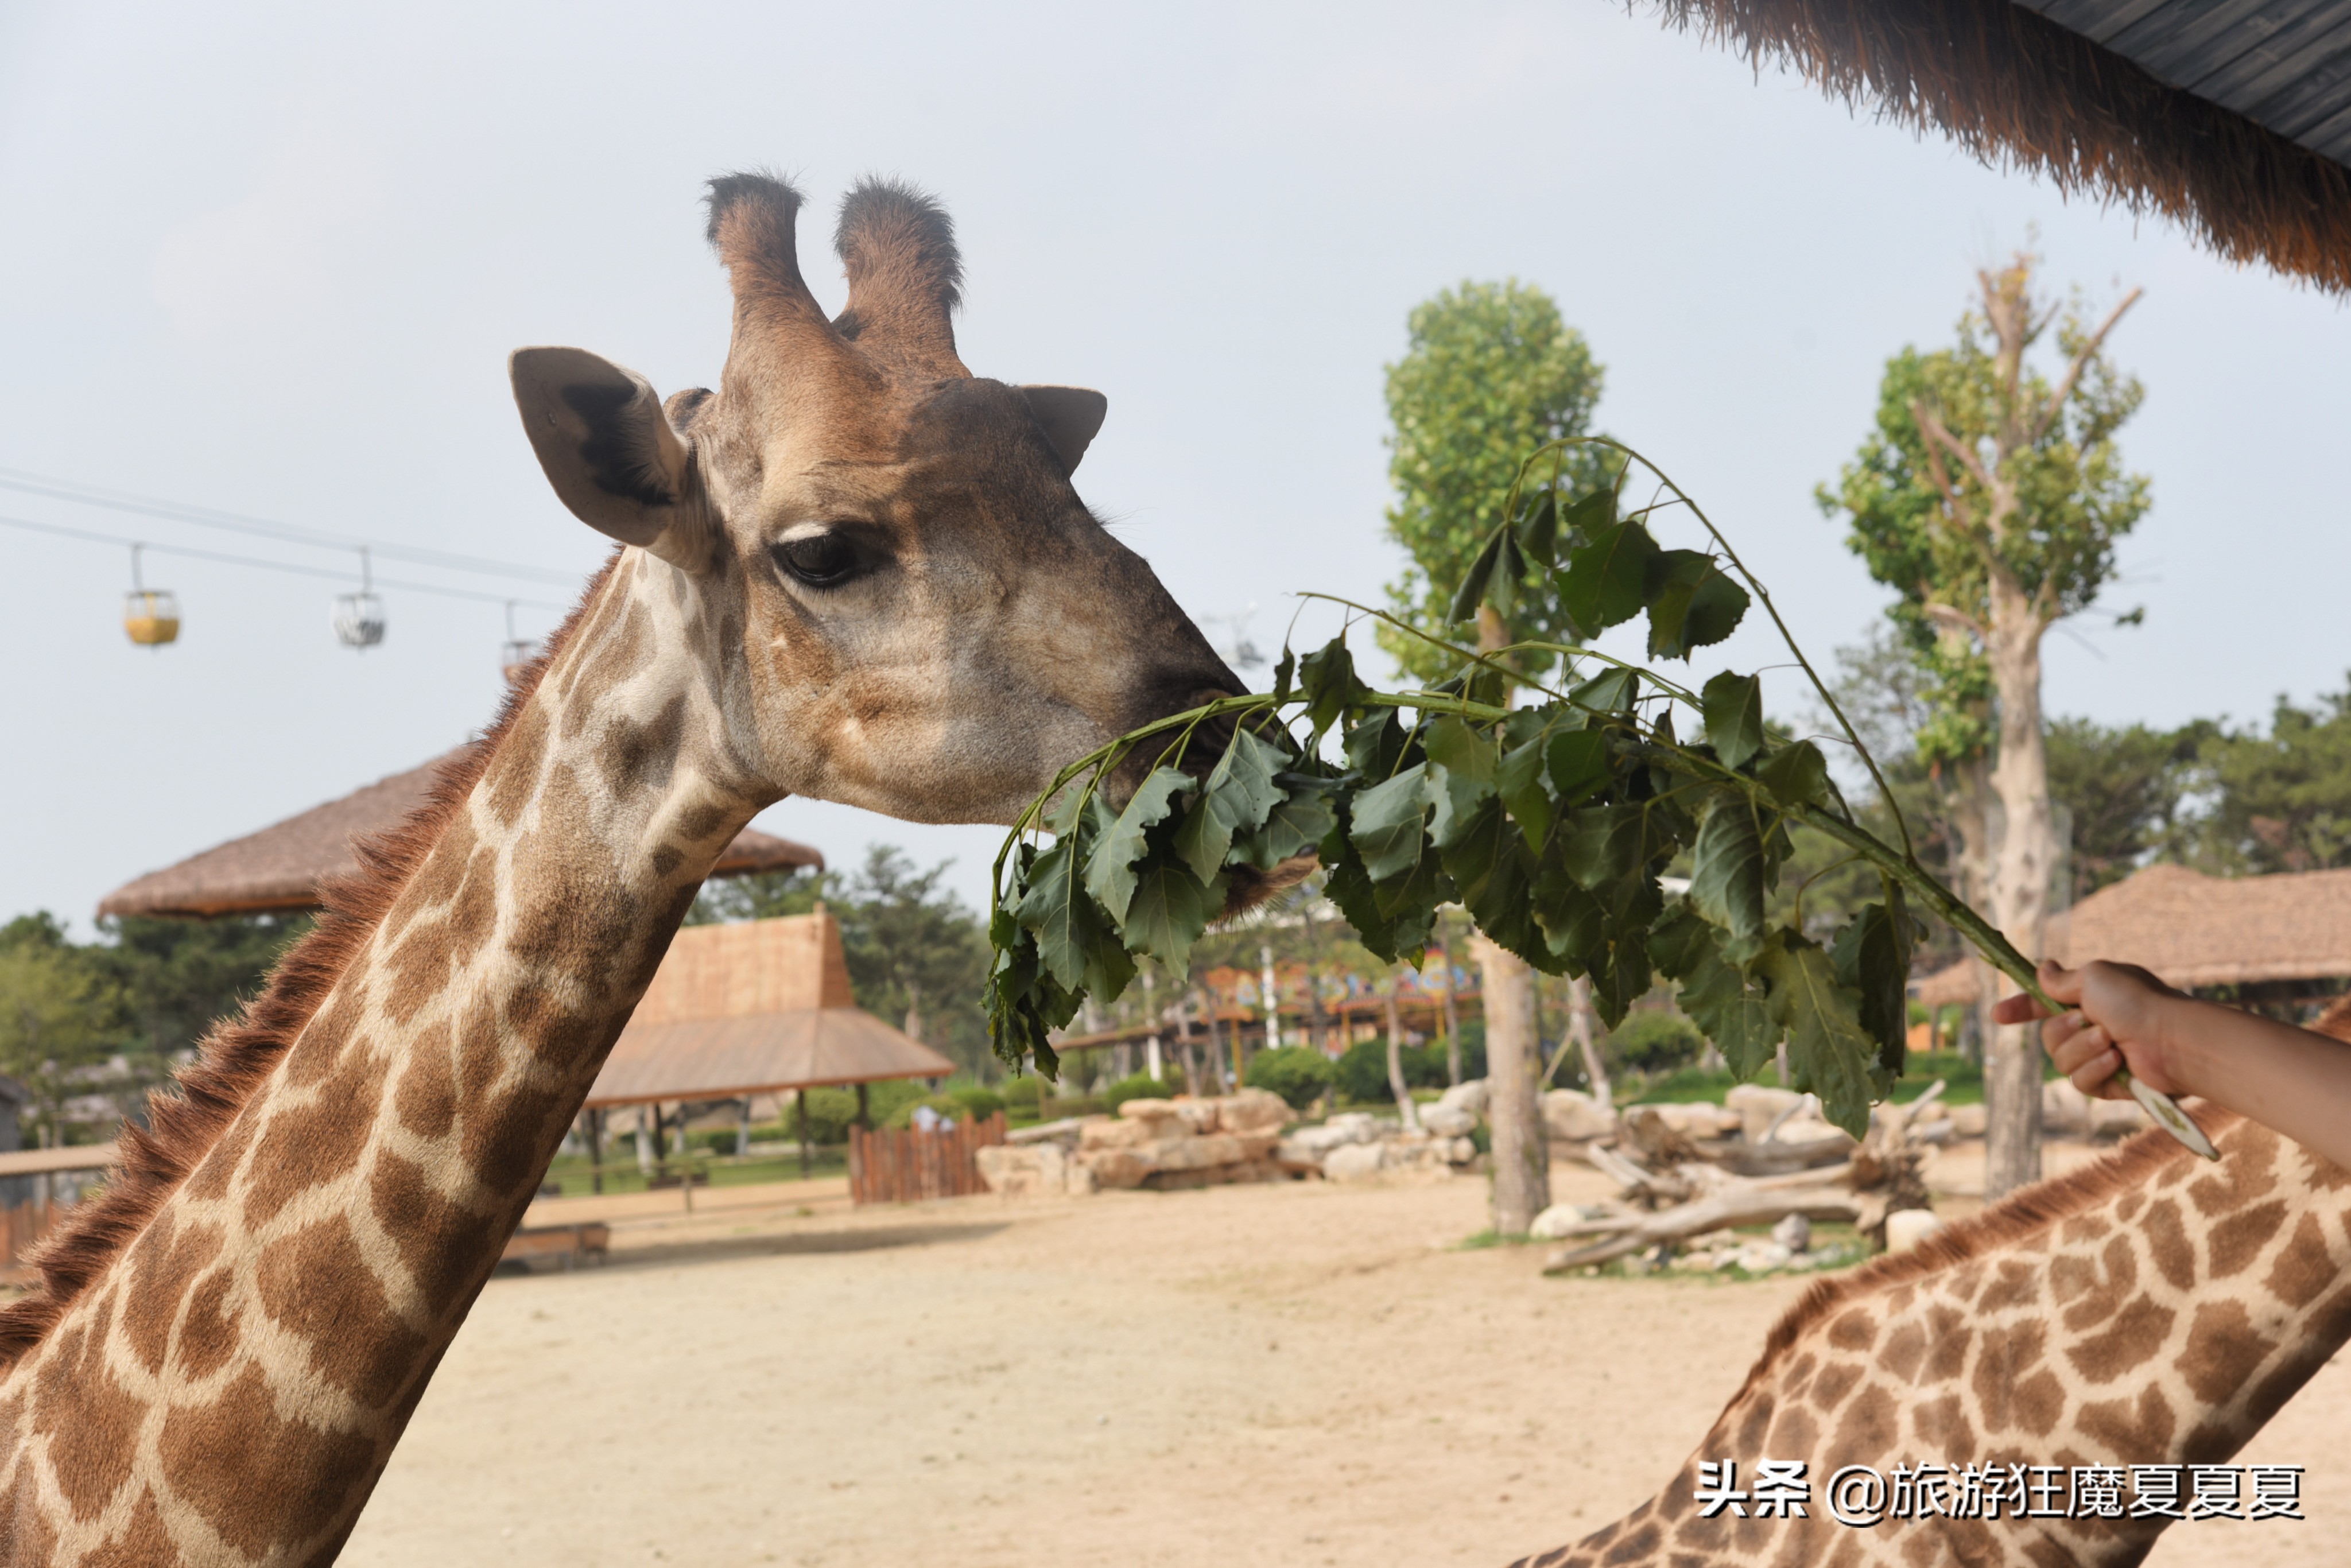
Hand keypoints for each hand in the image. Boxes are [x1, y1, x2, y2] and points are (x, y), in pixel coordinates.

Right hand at [1991, 958, 2185, 1100]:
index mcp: (2088, 1000)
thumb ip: (2061, 979)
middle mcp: (2092, 1028)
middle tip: (2091, 1021)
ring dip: (2083, 1049)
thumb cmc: (2138, 1002)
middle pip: (2048, 1037)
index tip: (1998, 1015)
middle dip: (2065, 1030)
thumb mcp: (2094, 977)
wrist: (2173, 1040)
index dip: (2020, 1009)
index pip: (2043, 1005)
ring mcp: (2100, 1058)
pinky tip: (2118, 1062)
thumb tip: (2042, 968)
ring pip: (2060, 1061)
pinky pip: (2079, 1082)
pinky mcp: (2108, 1084)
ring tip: (2112, 1042)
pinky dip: (2096, 1070)